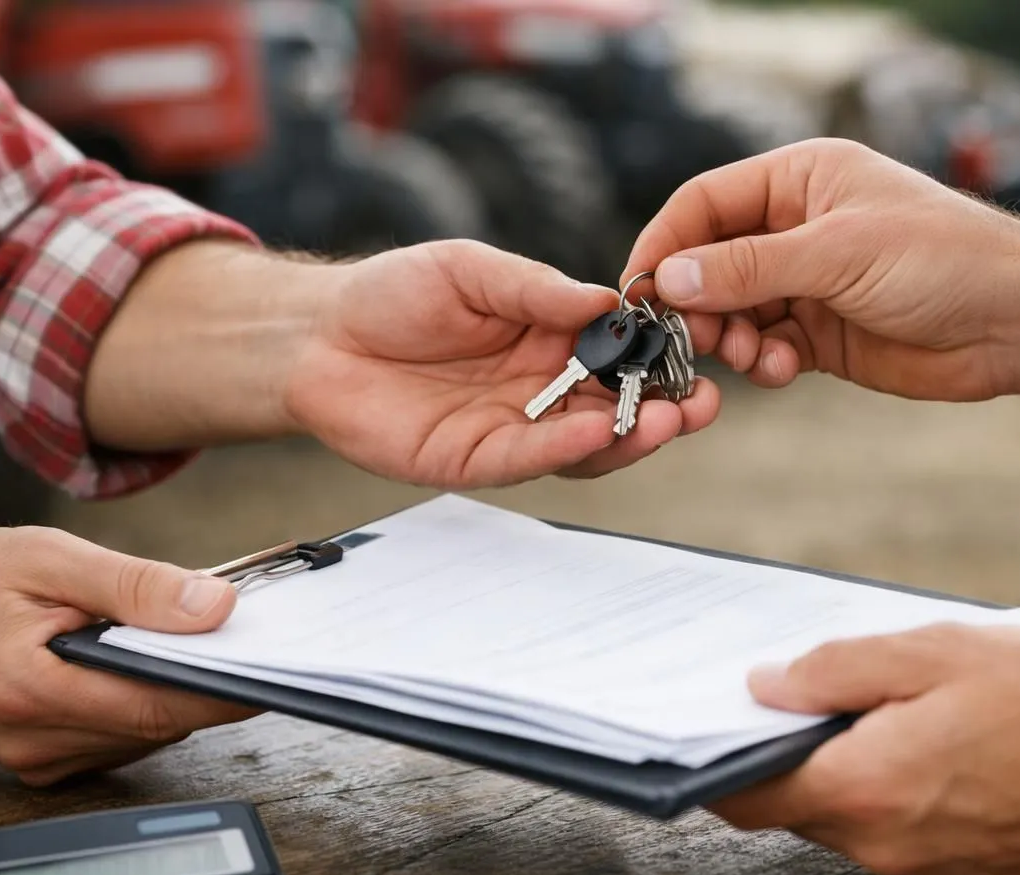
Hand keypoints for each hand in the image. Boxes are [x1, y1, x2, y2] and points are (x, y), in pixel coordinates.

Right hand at [0, 528, 253, 784]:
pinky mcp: (46, 761)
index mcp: (29, 692)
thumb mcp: (53, 559)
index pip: (156, 707)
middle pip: (159, 725)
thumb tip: (215, 608)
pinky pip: (123, 738)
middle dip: (205, 683)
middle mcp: (33, 740)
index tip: (272, 671)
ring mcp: (38, 759)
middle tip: (244, 641)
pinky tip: (145, 666)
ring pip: (147, 735)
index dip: (222, 691)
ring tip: (189, 644)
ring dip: (175, 693)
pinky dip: (146, 703)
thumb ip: (137, 586)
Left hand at [292, 240, 721, 484]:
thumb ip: (536, 289)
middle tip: (702, 405)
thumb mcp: (472, 270)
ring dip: (630, 436)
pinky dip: (566, 448)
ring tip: (667, 422)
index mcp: (552, 339)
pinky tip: (597, 430)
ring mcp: (513, 429)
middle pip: (618, 407)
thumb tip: (606, 300)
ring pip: (585, 443)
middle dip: (666, 409)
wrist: (317, 334)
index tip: (702, 351)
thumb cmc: (394, 293)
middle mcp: (543, 390)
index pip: (622, 354)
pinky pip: (529, 459)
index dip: (662, 358)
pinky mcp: (475, 460)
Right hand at [625, 139, 1019, 405]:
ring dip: (731, 339)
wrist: (1014, 321)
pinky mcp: (821, 333)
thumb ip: (749, 267)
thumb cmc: (945, 258)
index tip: (637, 289)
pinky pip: (765, 347)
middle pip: (710, 263)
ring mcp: (808, 283)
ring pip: (733, 312)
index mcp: (799, 180)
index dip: (665, 244)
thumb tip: (670, 279)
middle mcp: (797, 227)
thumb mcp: (837, 252)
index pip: (705, 204)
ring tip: (754, 354)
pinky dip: (763, 362)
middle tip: (693, 337)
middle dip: (697, 303)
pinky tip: (785, 367)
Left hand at [710, 625, 1019, 874]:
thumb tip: (766, 685)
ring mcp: (919, 872)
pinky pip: (897, 833)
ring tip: (891, 704)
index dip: (718, 756)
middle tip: (813, 687)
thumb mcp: (940, 652)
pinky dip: (895, 792)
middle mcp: (879, 848)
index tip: (715, 719)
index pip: (746, 794)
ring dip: (851, 767)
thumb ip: (840, 669)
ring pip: (849, 817)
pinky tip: (931, 744)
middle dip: (794, 749)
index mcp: (862, 791)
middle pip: (796, 802)